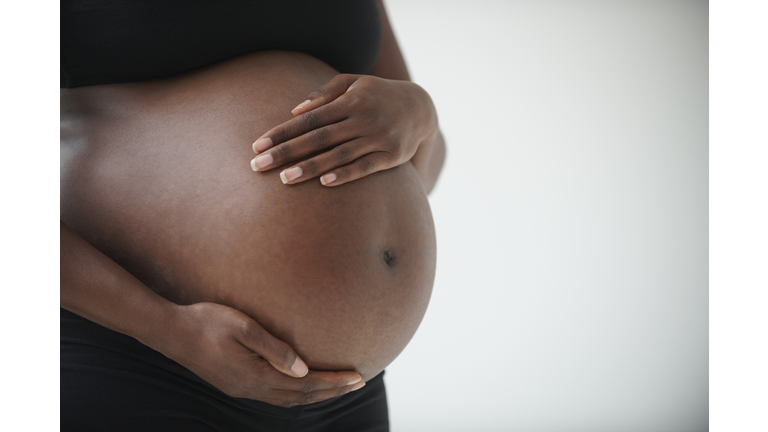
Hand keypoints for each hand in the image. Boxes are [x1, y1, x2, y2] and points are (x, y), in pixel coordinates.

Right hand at [164, 302, 363, 406]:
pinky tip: (302, 384)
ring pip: (287, 399)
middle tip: (358, 382)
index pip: (306, 385)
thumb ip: (275, 349)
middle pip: (301, 397)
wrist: (169, 331)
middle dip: (331, 391)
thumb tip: (304, 369)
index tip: (358, 377)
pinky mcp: (235, 384)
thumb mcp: (243, 328)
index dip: (334, 382)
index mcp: (256, 376)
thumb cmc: (206, 321)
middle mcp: (251, 389)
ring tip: (337, 386)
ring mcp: (241, 389)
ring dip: (315, 394)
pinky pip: (274, 396)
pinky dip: (295, 393)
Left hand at [249, 74, 437, 186]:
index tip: (258, 145)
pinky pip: (366, 167)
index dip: (282, 132)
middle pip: (318, 137)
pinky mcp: (392, 156)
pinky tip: (325, 183)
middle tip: (258, 165)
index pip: (309, 118)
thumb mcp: (354, 83)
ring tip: (285, 179)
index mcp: (350, 100)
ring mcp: (379, 137)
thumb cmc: (378, 95)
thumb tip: (295, 110)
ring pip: (339, 155)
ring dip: (310, 167)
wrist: (422, 108)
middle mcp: (363, 118)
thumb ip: (325, 93)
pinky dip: (346, 175)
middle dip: (286, 152)